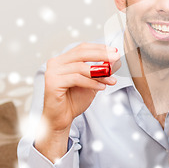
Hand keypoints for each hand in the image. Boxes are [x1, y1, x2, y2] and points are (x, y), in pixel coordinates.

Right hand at [36, 43, 119, 160]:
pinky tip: (102, 87)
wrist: (61, 119)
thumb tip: (114, 61)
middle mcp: (55, 62)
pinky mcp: (52, 82)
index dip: (99, 48)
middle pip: (81, 53)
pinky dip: (92, 83)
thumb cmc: (74, 100)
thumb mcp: (91, 83)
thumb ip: (100, 72)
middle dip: (101, 55)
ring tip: (112, 80)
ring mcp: (52, 72)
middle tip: (116, 58)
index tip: (114, 51)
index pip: (82, 48)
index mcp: (63, 59)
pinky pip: (77, 79)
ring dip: (100, 73)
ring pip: (81, 67)